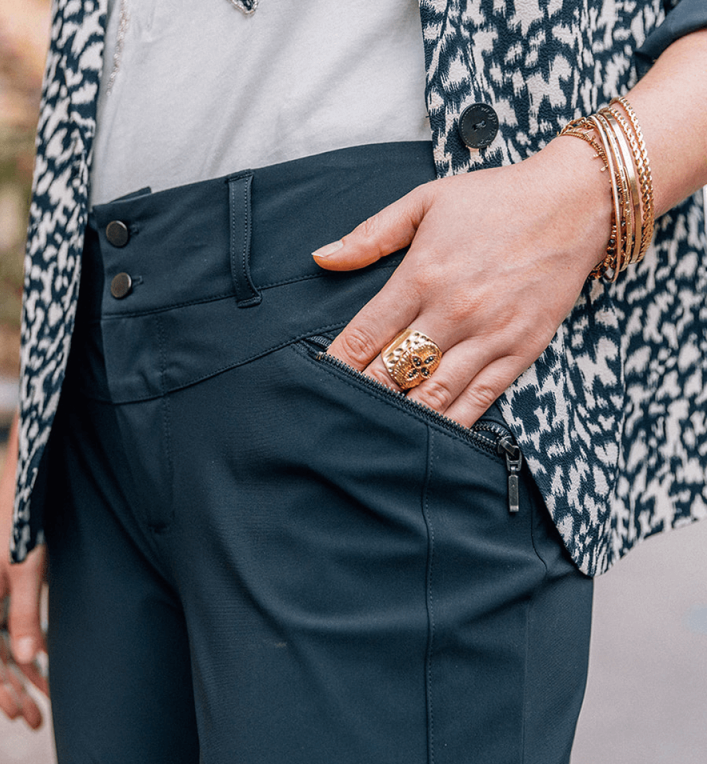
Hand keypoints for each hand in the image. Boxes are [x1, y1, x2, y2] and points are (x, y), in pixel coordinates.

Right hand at [0, 416, 47, 728]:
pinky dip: (33, 646)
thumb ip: (28, 614)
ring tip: (45, 701)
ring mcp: (0, 591)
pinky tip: (49, 659)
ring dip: (26, 672)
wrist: (30, 486)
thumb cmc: (29, 525)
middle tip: (34, 722)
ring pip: (9, 643)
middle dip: (13, 690)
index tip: (18, 715)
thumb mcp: (30, 570)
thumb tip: (31, 660)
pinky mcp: (17, 581)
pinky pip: (20, 625)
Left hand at [312, 136, 611, 427]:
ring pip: (433, 394)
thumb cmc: (495, 200)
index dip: (337, 362)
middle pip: (392, 371)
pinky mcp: (520, 351)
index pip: (365, 334)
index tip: (318, 378)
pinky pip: (479, 400)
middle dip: (361, 394)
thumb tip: (322, 257)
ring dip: (400, 416)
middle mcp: (452, 312)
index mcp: (422, 276)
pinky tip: (429, 434)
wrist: (574, 203)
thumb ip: (370, 235)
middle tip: (338, 412)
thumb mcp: (426, 201)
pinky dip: (450, 421)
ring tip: (375, 432)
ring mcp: (489, 336)